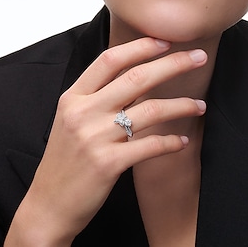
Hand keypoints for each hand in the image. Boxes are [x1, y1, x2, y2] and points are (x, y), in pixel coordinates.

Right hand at [5, 37, 206, 245]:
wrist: (48, 205)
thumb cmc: (65, 159)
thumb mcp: (71, 119)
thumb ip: (98, 97)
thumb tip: (137, 75)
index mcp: (73, 97)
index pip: (110, 59)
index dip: (140, 46)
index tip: (165, 41)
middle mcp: (83, 112)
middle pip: (136, 77)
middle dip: (173, 64)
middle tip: (199, 57)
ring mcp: (95, 137)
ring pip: (150, 110)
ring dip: (182, 105)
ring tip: (200, 105)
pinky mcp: (108, 164)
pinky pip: (150, 146)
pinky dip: (171, 142)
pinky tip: (182, 141)